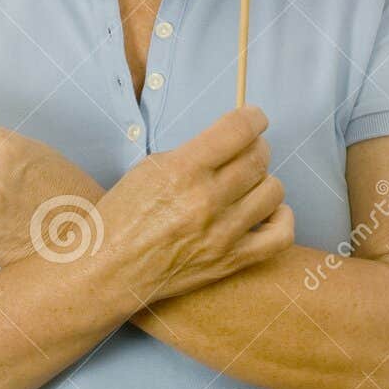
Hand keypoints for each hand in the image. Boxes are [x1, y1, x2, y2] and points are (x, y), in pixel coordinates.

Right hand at [94, 103, 293, 306]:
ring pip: (273, 191)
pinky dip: (281, 218)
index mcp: (182, 170)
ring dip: (264, 180)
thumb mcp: (148, 169)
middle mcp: (206, 200)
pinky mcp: (230, 261)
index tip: (255, 117)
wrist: (108, 270)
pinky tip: (268, 212)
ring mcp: (221, 233)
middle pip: (259, 158)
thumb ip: (192, 153)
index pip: (238, 129)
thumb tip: (230, 141)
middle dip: (257, 147)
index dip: (254, 117)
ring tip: (249, 184)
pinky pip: (280, 236)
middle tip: (247, 151)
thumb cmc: (122, 216)